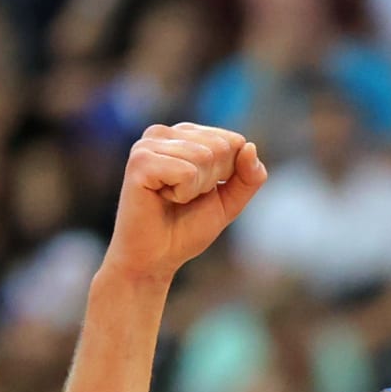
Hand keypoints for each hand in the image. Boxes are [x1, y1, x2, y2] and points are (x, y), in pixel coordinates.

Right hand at [104, 122, 266, 282]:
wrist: (154, 259)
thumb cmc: (186, 228)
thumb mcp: (229, 201)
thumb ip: (249, 176)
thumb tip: (250, 146)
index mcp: (183, 135)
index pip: (233, 141)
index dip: (228, 176)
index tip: (201, 192)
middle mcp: (163, 133)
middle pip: (221, 147)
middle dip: (212, 181)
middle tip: (185, 198)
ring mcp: (148, 144)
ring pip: (205, 157)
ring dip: (196, 189)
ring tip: (172, 198)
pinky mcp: (140, 161)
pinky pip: (187, 172)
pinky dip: (183, 194)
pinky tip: (162, 198)